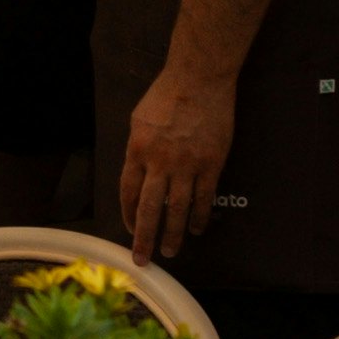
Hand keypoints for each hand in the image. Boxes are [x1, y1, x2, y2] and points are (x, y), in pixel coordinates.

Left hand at [114, 56, 235, 267]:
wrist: (199, 79)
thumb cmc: (166, 95)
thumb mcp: (139, 120)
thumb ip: (138, 149)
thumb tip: (138, 174)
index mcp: (137, 150)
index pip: (127, 192)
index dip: (128, 215)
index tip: (130, 230)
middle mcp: (159, 161)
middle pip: (148, 209)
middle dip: (144, 238)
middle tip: (142, 259)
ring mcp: (186, 164)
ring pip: (177, 209)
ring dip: (174, 234)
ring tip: (171, 251)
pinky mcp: (211, 163)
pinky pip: (204, 198)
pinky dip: (199, 216)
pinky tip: (196, 228)